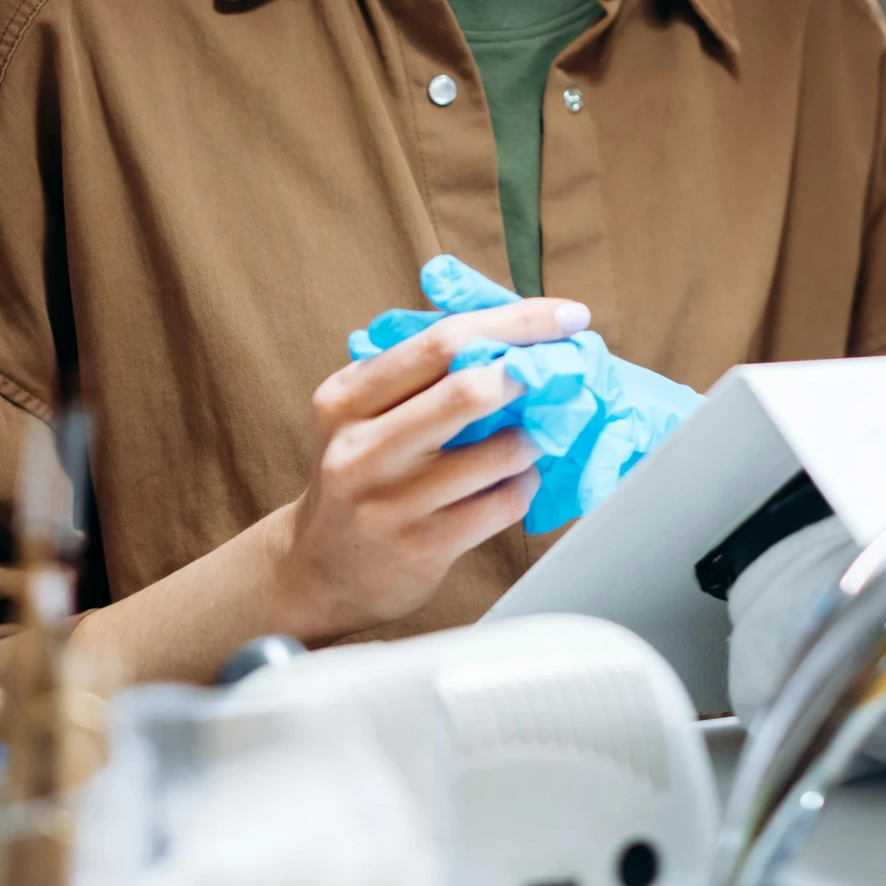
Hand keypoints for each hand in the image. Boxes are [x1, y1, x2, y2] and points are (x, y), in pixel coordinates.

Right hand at [353, 257, 699, 533]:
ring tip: (534, 434)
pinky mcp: (424, 547)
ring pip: (497, 453)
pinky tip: (519, 479)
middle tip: (562, 369)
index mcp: (346, 397)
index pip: (439, 341)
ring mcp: (392, 502)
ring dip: (533, 437)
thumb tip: (511, 328)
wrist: (319, 570)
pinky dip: (525, 484)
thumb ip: (419, 369)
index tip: (565, 315)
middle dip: (529, 372)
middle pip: (467, 390)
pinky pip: (503, 503)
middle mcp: (362, 448)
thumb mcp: (362, 411)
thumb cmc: (361, 471)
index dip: (513, 322)